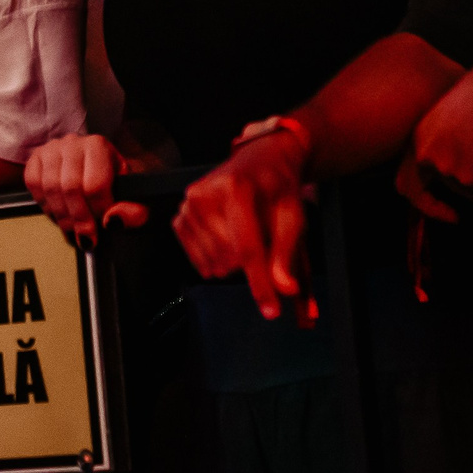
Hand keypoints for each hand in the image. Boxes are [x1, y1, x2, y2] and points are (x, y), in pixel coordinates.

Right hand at [24, 134, 148, 245]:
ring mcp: (52, 149)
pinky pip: (33, 183)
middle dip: (78, 219)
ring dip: (61, 216)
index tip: (102, 227)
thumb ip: (134, 211)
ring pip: (50, 188)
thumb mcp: (134, 196)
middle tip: (86, 238)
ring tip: (73, 229)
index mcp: (99, 146)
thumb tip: (113, 221)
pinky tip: (58, 212)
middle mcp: (73, 143)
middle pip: (70, 187)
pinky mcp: (36, 158)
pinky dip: (44, 204)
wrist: (100, 171)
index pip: (94, 184)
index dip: (98, 211)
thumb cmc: (116, 183)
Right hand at [173, 133, 312, 322]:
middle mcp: (205, 193)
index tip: (270, 309)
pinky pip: (193, 254)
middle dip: (252, 264)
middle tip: (264, 243)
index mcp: (236, 189)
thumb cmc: (277, 189)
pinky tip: (225, 246)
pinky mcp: (180, 212)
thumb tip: (284, 287)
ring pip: (211, 260)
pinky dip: (211, 258)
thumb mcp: (292, 217)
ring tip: (245, 238)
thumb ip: (286, 254)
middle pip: (229, 258)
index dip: (260, 283)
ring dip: (232, 261)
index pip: (247, 248)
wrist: (260, 162)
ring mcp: (188, 203)